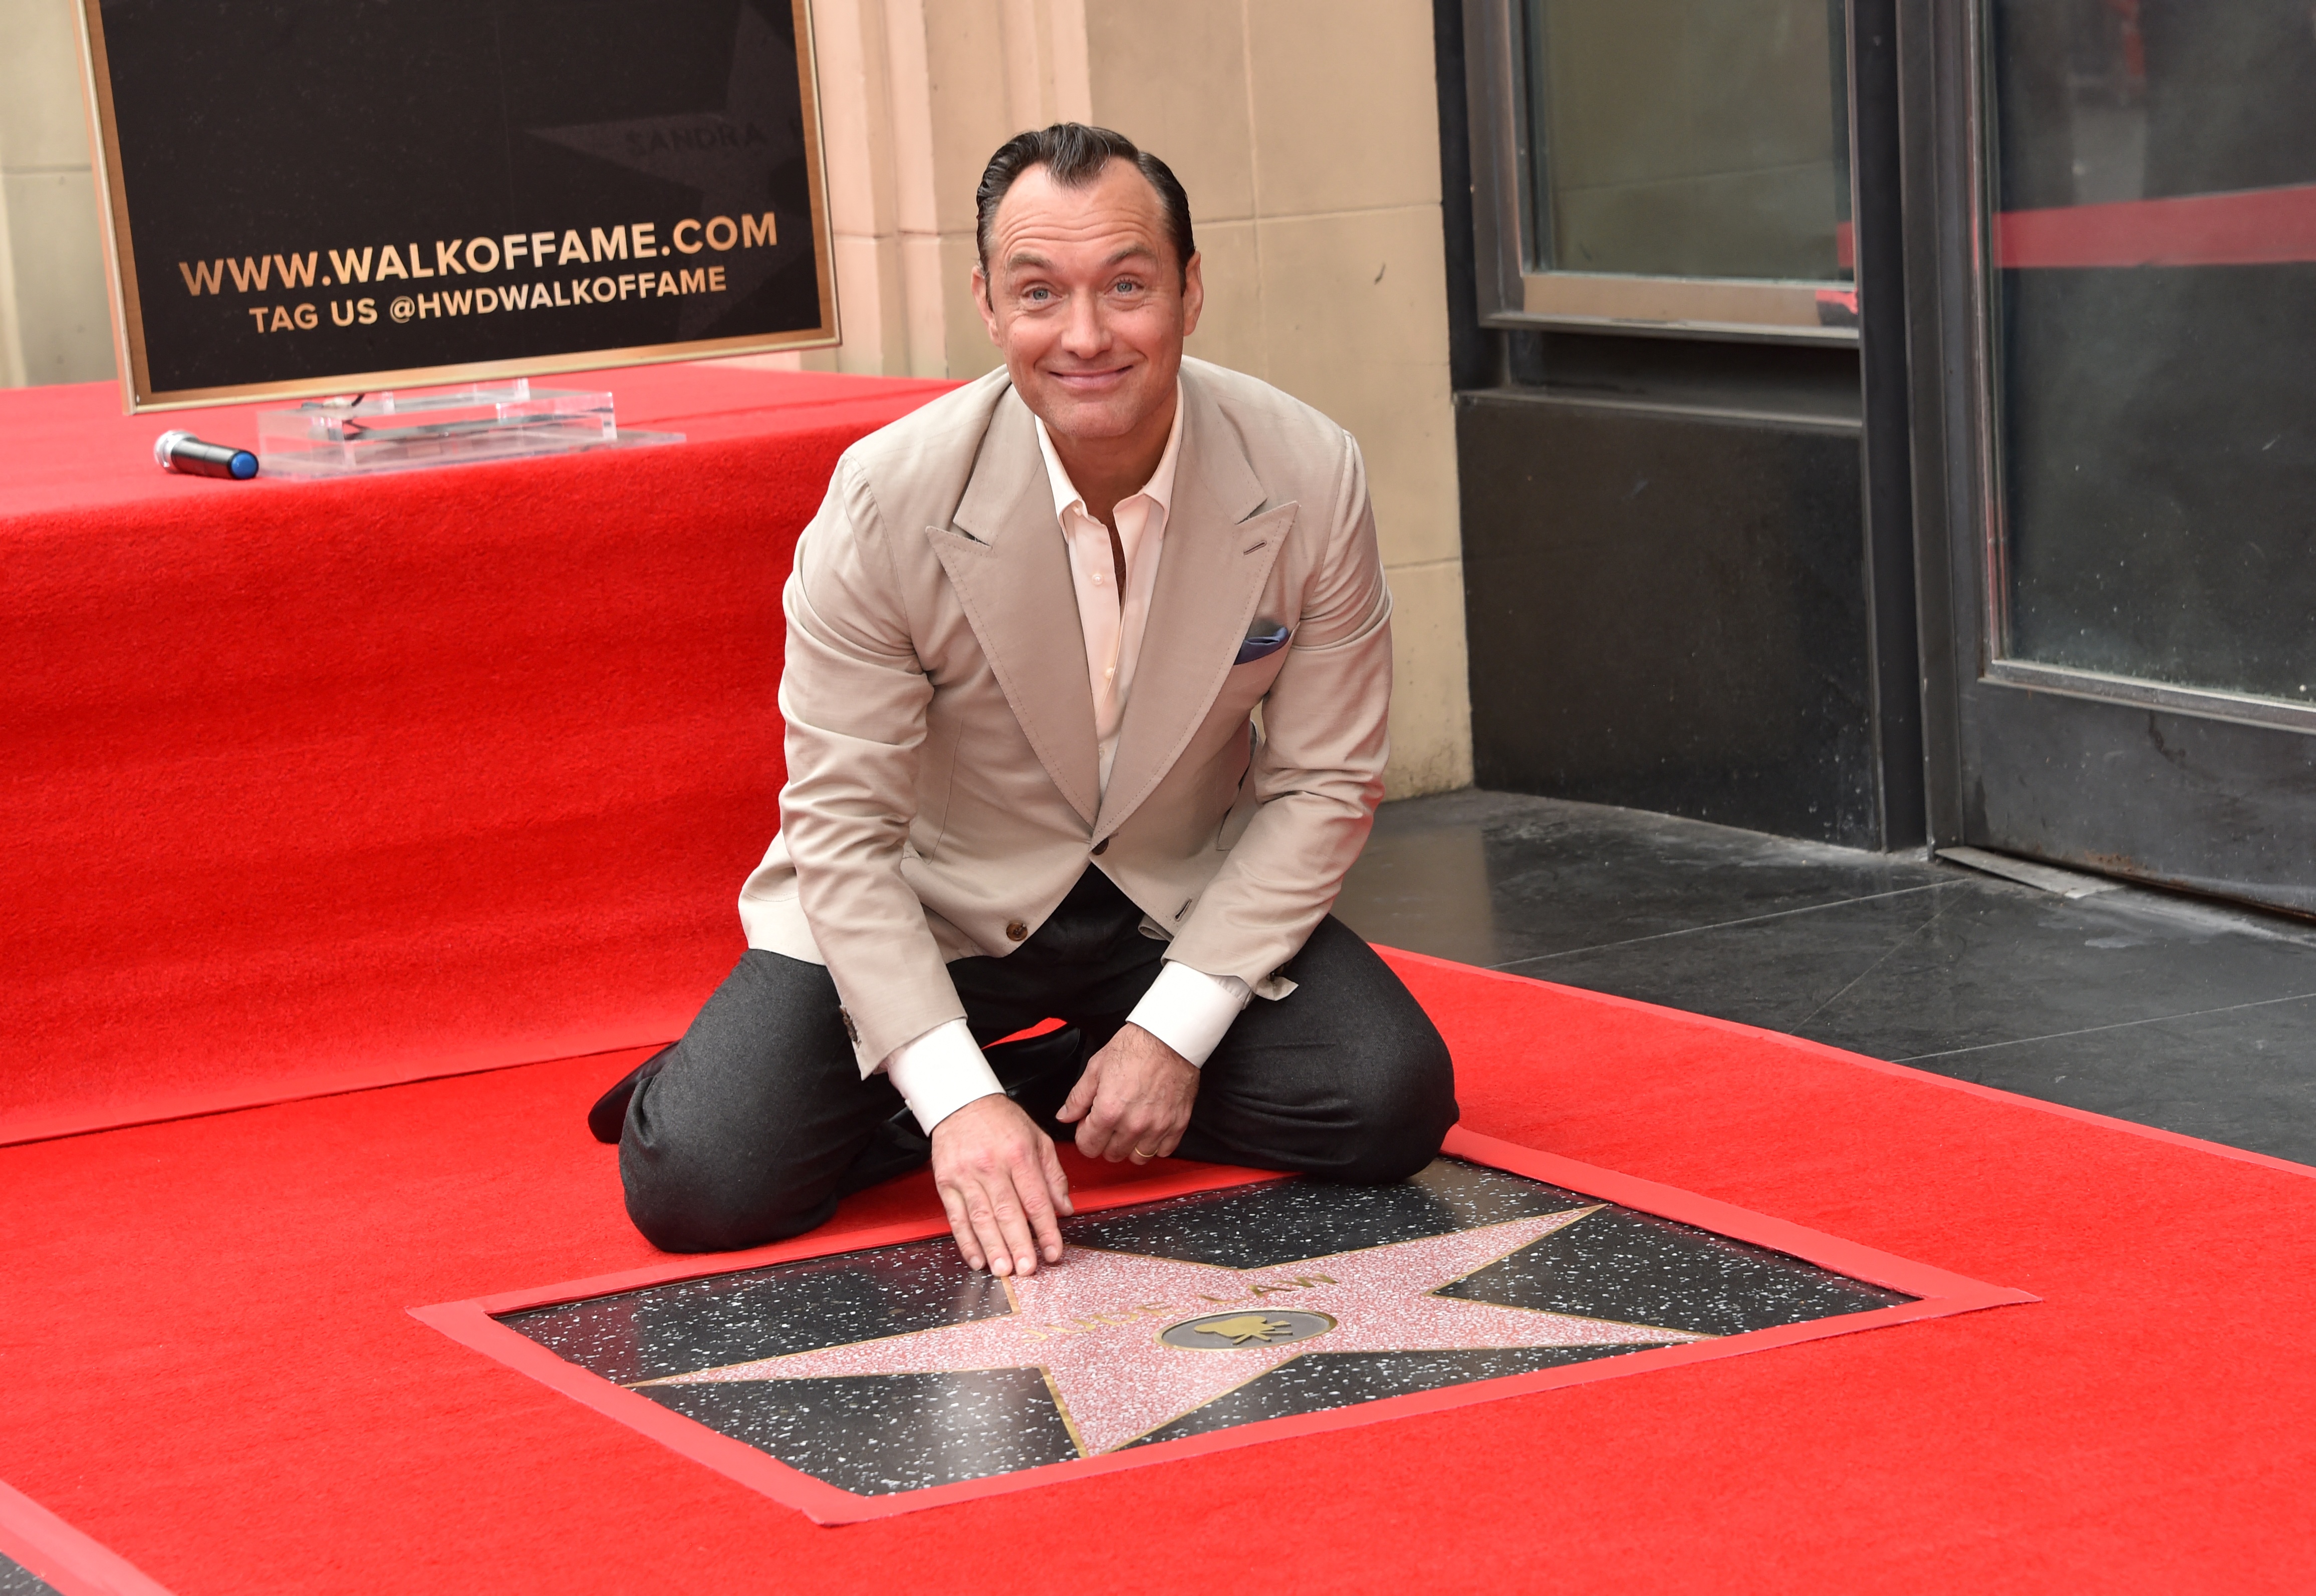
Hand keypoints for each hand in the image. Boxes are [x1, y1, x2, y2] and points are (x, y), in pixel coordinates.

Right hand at [930, 1094, 1072, 1275]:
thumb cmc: (1002, 1120)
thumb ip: (1053, 1175)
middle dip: (1019, 1244)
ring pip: (981, 1218)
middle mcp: (991, 1165)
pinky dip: (966, 1241)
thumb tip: (1064, 1209)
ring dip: (993, 1247)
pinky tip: (976, 1258)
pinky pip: (956, 1217)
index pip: (1035, 1199)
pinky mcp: (946, 1182)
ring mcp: (966, 1175)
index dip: (1046, 1229)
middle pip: (1007, 1212)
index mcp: (1019, 1154)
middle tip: (1027, 1269)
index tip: (1053, 1252)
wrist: (961, 1101)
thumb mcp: (1037, 1138)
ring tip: (1003, 1270)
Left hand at [1057, 1023, 1198, 1164]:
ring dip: (1130, 1146)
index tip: (1090, 1125)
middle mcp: (1133, 1124)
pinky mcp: (1177, 1125)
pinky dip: (1155, 1145)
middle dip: (1106, 1142)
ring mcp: (1157, 1127)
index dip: (1085, 1136)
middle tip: (1110, 1122)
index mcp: (1109, 1111)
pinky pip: (1163, 1151)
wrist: (1170, 1038)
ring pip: (1137, 1158)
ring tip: (1130, 1127)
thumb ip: (1078, 1097)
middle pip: (1112, 1155)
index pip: (1088, 1147)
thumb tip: (1065, 1116)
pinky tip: (1150, 1128)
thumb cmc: (1135, 1048)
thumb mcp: (1096, 1067)